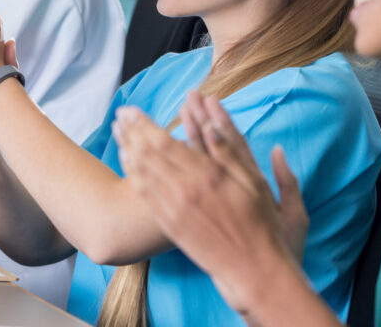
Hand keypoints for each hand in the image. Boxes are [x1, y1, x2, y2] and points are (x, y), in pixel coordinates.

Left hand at [114, 93, 307, 313]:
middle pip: (151, 152)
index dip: (147, 123)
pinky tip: (125, 159)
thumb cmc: (263, 226)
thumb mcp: (255, 183)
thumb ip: (233, 151)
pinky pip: (144, 193)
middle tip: (121, 112)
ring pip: (143, 170)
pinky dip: (133, 172)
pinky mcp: (171, 223)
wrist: (253, 271)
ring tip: (117, 128)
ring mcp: (175, 208)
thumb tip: (215, 122)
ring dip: (128, 146)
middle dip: (133, 128)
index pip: (168, 141)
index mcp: (209, 175)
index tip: (135, 109)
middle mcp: (187, 189)